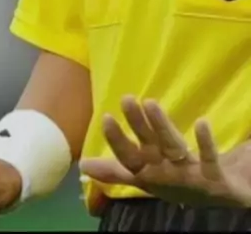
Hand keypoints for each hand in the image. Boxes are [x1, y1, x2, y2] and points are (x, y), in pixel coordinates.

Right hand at [80, 96, 250, 208]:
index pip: (128, 156)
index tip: (106, 116)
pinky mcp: (212, 172)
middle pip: (149, 147)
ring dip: (162, 126)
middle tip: (127, 98)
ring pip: (173, 147)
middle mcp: (165, 173)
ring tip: (151, 102)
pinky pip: (209, 157)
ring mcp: (188, 173)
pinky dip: (206, 142)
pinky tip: (202, 122)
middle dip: (139, 125)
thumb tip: (82, 163)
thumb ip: (114, 169)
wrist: (214, 197)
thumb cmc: (172, 181)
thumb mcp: (142, 176)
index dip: (117, 140)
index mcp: (147, 172)